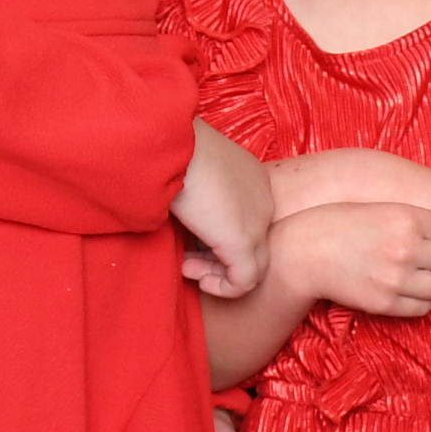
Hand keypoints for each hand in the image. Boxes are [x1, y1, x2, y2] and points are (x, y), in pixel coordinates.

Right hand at [171, 122, 273, 300]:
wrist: (170, 144)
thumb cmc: (167, 149)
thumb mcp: (187, 168)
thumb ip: (194, 190)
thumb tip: (175, 204)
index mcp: (251, 178)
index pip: (242, 220)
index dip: (214, 237)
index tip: (186, 239)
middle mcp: (262, 200)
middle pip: (249, 244)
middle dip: (215, 258)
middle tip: (185, 258)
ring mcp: (257, 222)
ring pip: (250, 266)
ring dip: (215, 273)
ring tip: (186, 266)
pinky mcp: (243, 242)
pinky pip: (244, 281)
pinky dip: (222, 287)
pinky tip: (195, 278)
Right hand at [280, 199, 430, 320]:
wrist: (301, 251)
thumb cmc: (339, 223)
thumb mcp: (380, 207)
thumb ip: (417, 218)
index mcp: (407, 219)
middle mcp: (406, 249)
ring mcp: (397, 279)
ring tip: (425, 274)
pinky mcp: (386, 303)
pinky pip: (425, 307)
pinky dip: (423, 299)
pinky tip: (409, 288)